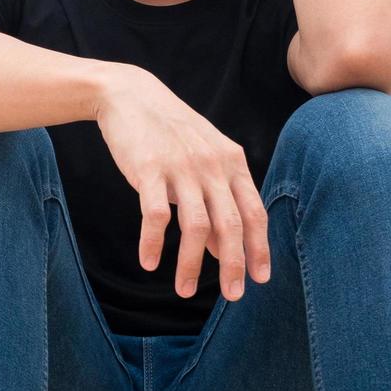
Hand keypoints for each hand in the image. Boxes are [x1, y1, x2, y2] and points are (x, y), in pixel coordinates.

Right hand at [94, 65, 270, 300]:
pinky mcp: (149, 168)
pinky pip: (154, 215)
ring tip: (183, 291)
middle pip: (230, 224)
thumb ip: (216, 197)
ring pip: (195, 226)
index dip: (259, 248)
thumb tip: (219, 247)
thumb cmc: (169, 131)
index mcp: (232, 162)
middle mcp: (212, 165)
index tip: (260, 279)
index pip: (255, 212)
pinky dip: (152, 243)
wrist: (130, 95)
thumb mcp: (202, 158)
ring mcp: (181, 166)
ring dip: (190, 264)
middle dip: (233, 265)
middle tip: (231, 296)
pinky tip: (148, 262)